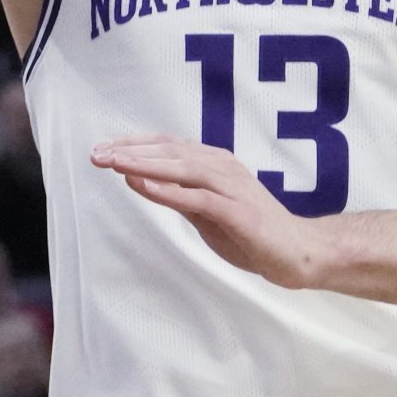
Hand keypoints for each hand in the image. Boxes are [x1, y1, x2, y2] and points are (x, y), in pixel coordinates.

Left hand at [93, 135, 329, 287]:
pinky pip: (199, 198)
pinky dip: (169, 190)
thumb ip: (173, 193)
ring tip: (113, 163)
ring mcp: (232, 188)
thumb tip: (134, 177)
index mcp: (214, 163)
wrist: (299, 253)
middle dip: (130, 151)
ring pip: (182, 168)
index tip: (103, 148)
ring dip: (144, 163)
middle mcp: (222, 168)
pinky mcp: (239, 211)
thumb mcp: (203, 210)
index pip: (167, 145)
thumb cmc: (250, 231)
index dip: (134, 144)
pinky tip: (143, 185)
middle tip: (97, 154)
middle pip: (170, 152)